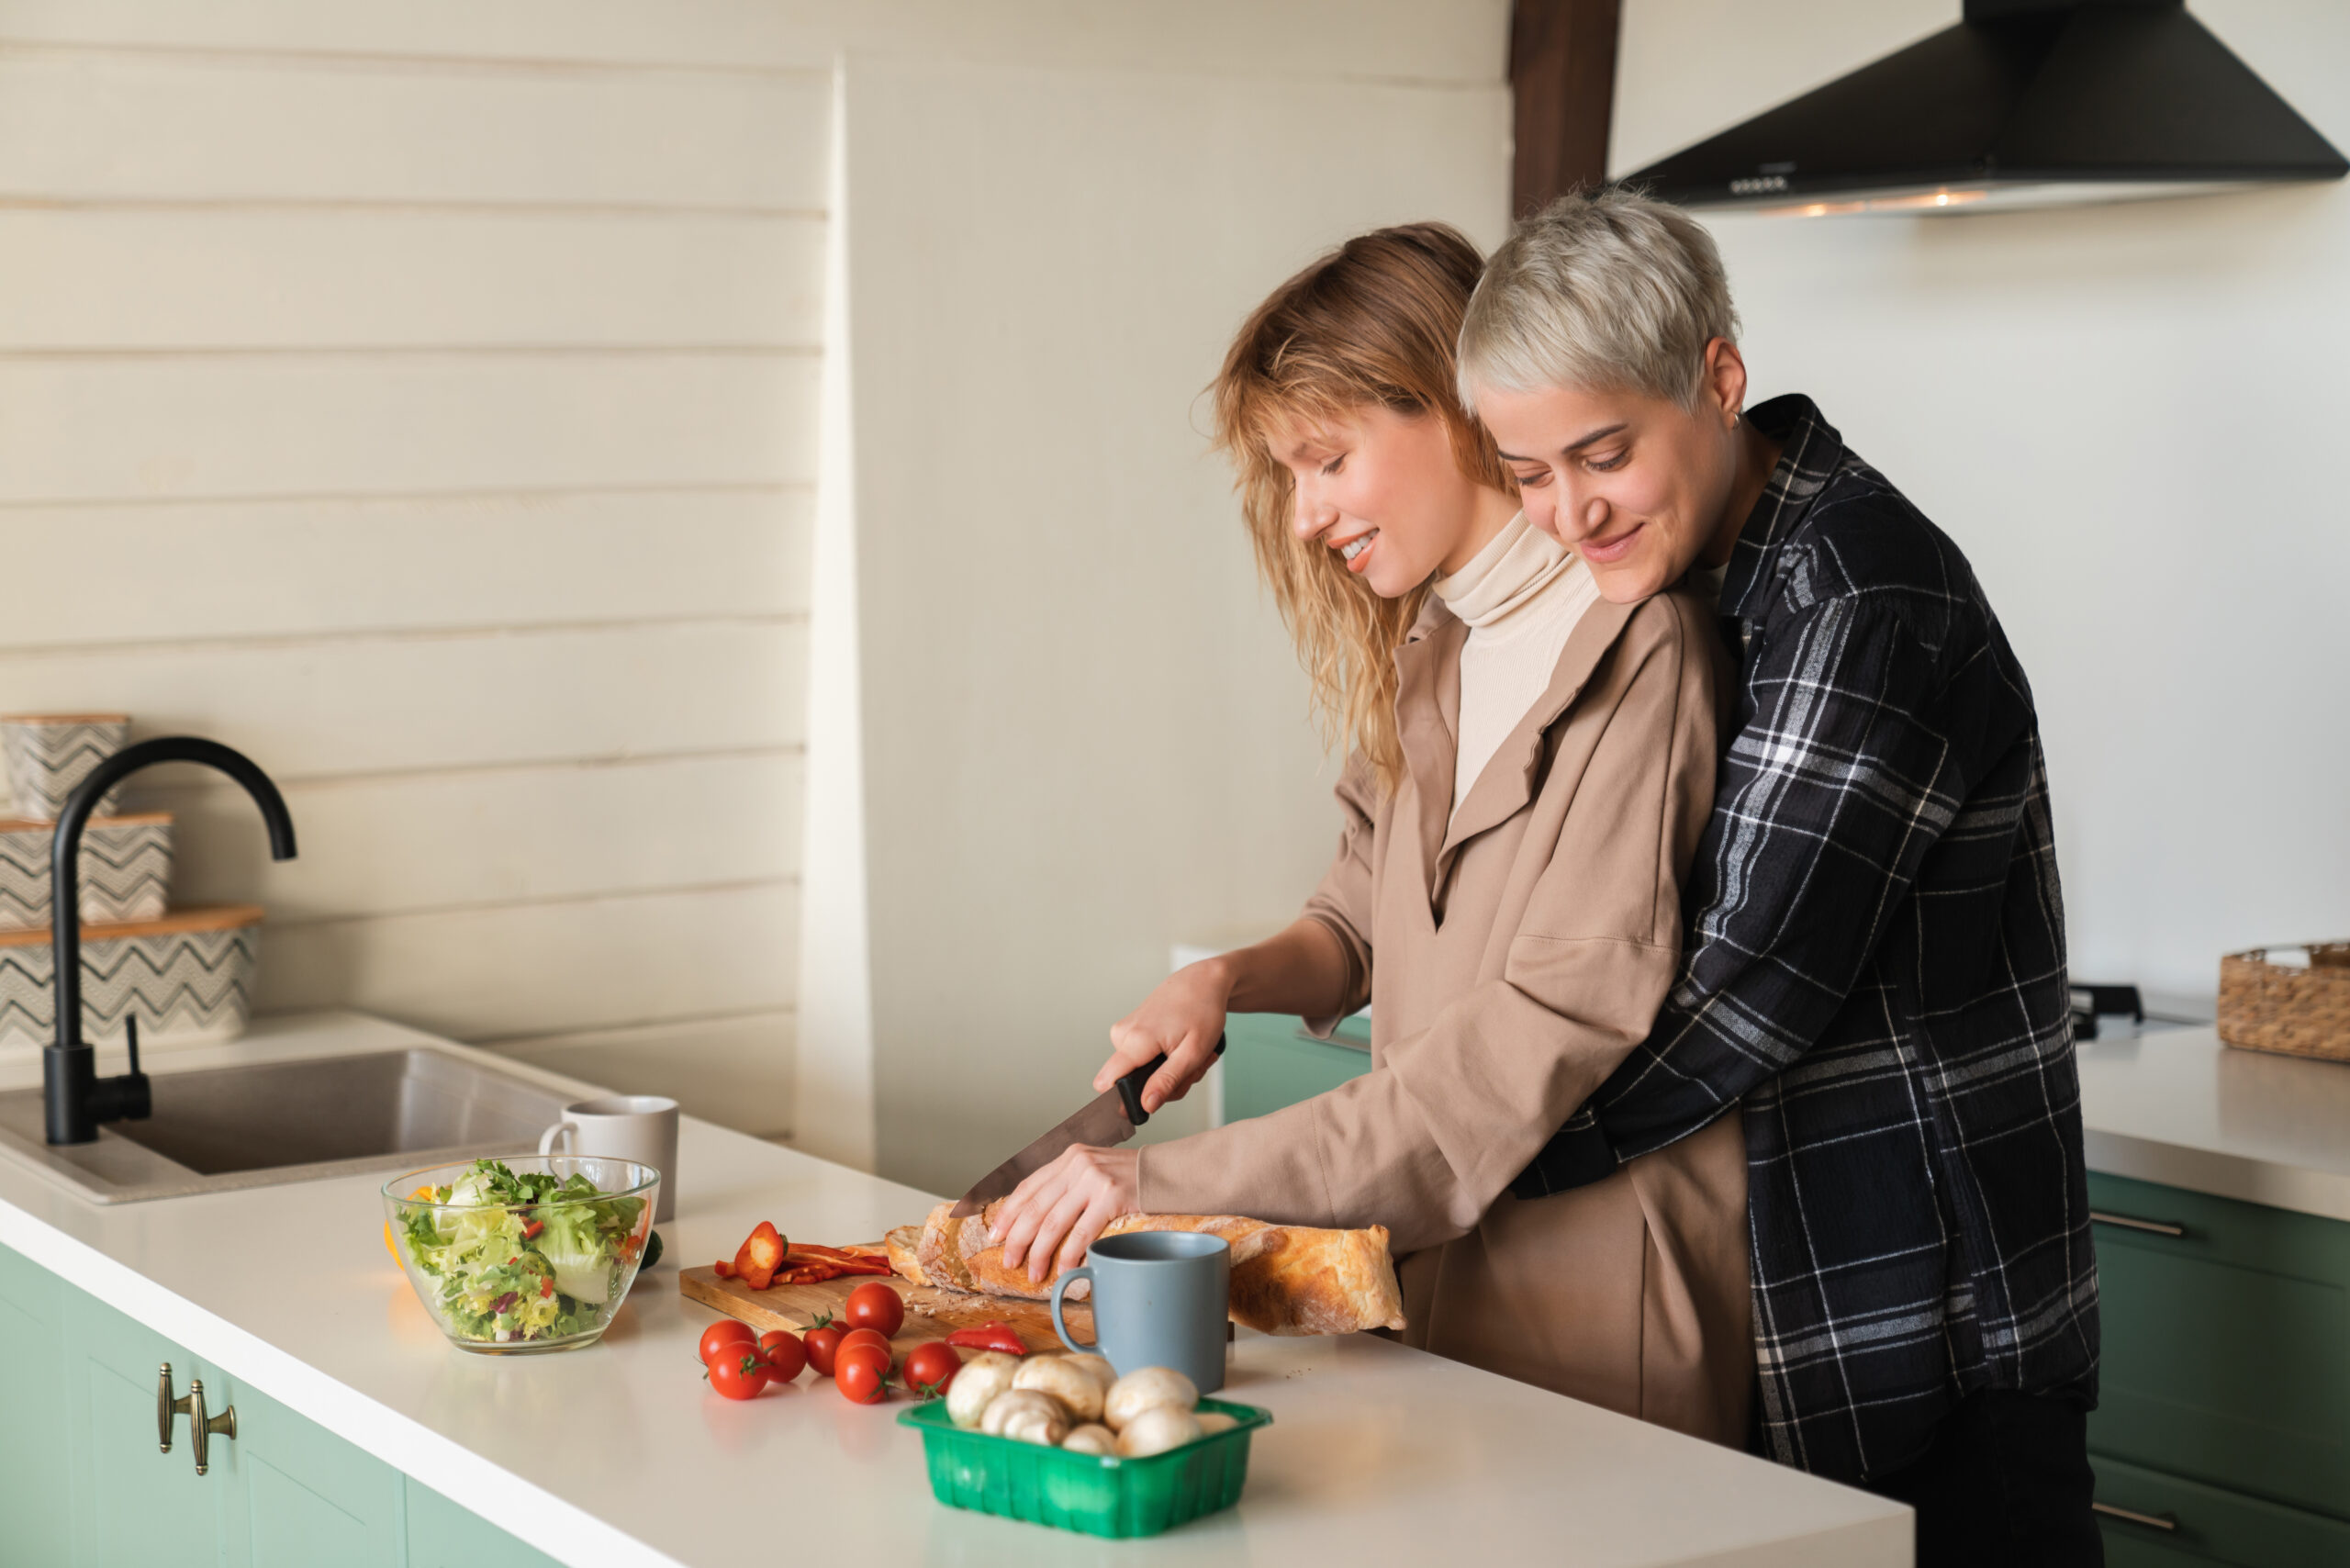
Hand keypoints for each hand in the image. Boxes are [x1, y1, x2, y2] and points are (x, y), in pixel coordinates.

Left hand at [991, 1143, 1139, 1282]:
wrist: (1169, 1172)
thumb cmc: (1131, 1179)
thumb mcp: (1093, 1171)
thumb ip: (1068, 1187)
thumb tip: (1037, 1221)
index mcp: (1069, 1157)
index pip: (1028, 1186)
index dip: (1008, 1212)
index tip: (995, 1234)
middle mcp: (1077, 1164)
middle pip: (1035, 1207)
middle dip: (1017, 1238)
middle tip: (1008, 1261)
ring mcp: (1094, 1179)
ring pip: (1054, 1223)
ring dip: (1039, 1252)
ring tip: (1033, 1272)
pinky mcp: (1112, 1196)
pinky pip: (1082, 1232)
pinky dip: (1070, 1254)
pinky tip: (1064, 1268)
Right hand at [1095, 959, 1229, 1115]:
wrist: (1202, 981)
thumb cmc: (1202, 1011)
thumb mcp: (1193, 1053)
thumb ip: (1168, 1081)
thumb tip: (1147, 1105)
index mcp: (1135, 1041)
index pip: (1107, 1083)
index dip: (1123, 1101)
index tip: (1143, 1106)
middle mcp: (1123, 1035)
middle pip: (1135, 1084)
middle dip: (1167, 1084)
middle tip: (1192, 1068)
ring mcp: (1125, 1032)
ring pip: (1143, 1073)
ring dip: (1171, 1072)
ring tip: (1190, 1053)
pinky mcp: (1130, 1031)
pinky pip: (1143, 1060)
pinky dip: (1166, 1061)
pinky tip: (1180, 1048)